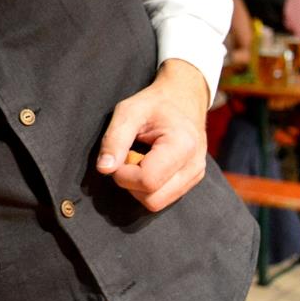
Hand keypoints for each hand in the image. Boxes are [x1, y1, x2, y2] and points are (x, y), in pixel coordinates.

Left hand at [96, 59, 209, 211]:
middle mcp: (194, 166)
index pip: (147, 181)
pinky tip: (148, 163)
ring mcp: (196, 176)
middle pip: (153, 199)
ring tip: (139, 157)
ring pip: (158, 203)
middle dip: (130, 183)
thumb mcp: (128, 111)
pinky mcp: (191, 181)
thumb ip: (114, 140)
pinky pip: (163, 197)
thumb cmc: (153, 103)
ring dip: (138, 186)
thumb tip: (103, 169)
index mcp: (182, 146)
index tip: (117, 155)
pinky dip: (148, 186)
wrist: (183, 98)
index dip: (123, 174)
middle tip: (127, 156)